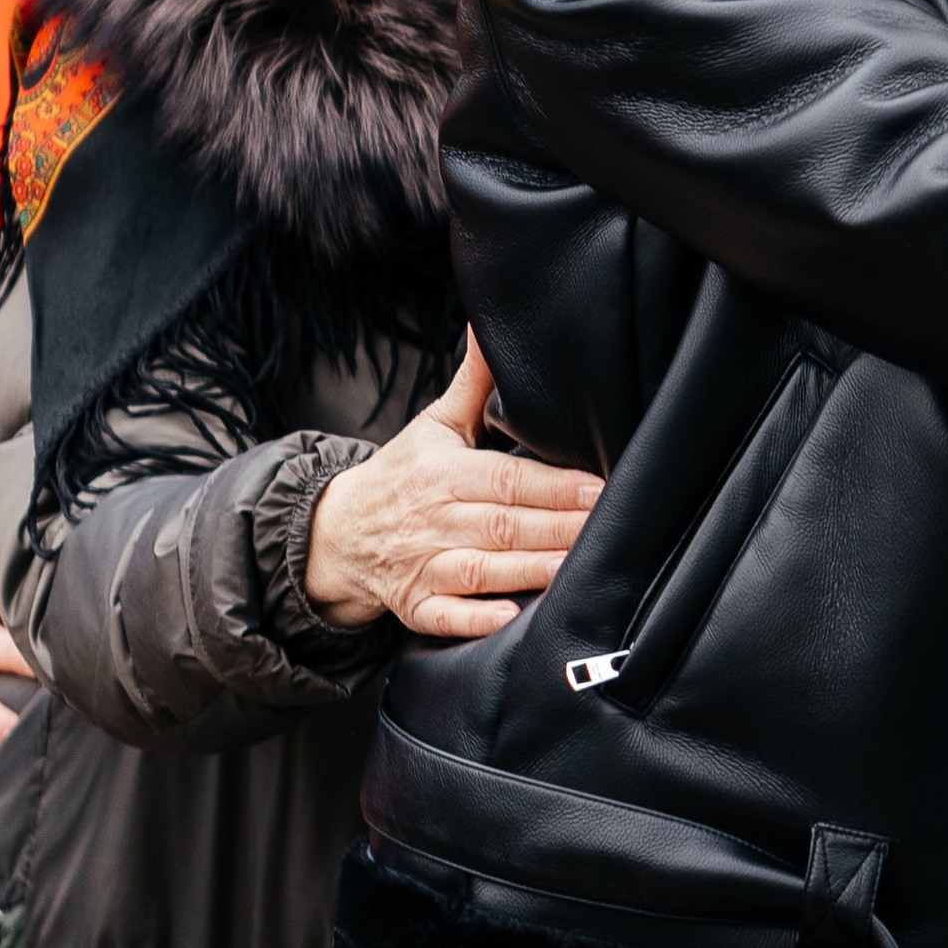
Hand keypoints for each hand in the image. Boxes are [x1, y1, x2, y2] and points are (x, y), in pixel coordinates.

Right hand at [304, 336, 602, 639]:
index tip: (598, 488)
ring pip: (480, 571)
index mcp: (441, 473)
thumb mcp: (435, 425)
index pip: (506, 479)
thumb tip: (489, 329)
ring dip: (527, 571)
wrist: (337, 531)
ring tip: (574, 569)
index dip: (554, 486)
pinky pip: (445, 616)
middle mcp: (432, 519)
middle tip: (609, 527)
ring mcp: (421, 565)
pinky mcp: (416, 605)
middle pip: (503, 525)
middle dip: (558, 528)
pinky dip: (475, 618)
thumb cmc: (401, 476)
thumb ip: (473, 383)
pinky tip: (510, 618)